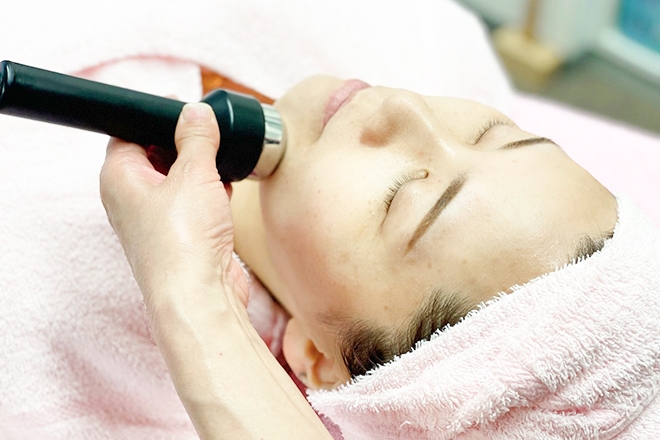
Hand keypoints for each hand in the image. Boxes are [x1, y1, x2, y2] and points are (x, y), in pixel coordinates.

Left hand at [100, 102, 248, 309]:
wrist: (199, 295)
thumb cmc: (182, 242)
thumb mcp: (193, 174)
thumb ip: (196, 138)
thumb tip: (196, 113)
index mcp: (119, 178)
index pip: (128, 133)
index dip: (155, 117)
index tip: (182, 109)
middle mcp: (132, 199)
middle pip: (154, 154)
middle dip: (183, 143)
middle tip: (208, 134)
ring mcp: (156, 219)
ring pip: (177, 179)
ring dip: (200, 169)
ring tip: (219, 163)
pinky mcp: (180, 234)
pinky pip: (193, 202)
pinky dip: (209, 192)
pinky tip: (226, 188)